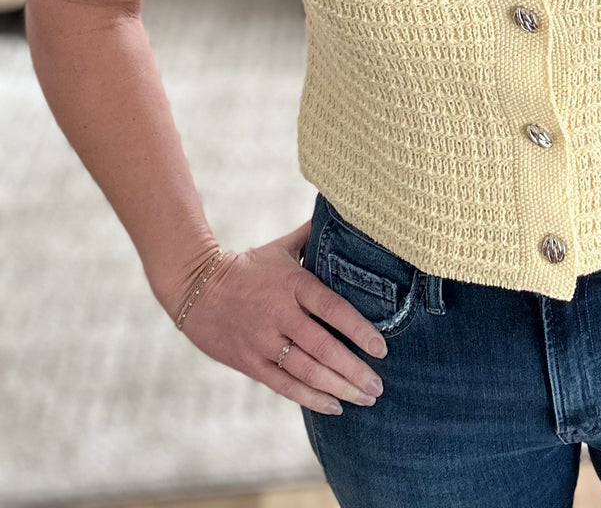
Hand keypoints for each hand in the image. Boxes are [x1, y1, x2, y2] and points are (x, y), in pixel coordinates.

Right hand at [170, 219, 388, 415]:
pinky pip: (284, 385)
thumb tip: (343, 215)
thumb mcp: (281, 247)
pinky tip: (334, 406)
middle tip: (379, 387)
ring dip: (338, 388)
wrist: (196, 287)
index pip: (332, 308)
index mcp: (293, 284)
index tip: (381, 348)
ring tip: (365, 399)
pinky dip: (310, 398)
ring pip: (306, 371)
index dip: (358, 330)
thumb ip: (312, 238)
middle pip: (323, 347)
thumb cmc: (247, 267)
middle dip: (354, 370)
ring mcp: (264, 340)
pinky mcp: (250, 361)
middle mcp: (280, 314)